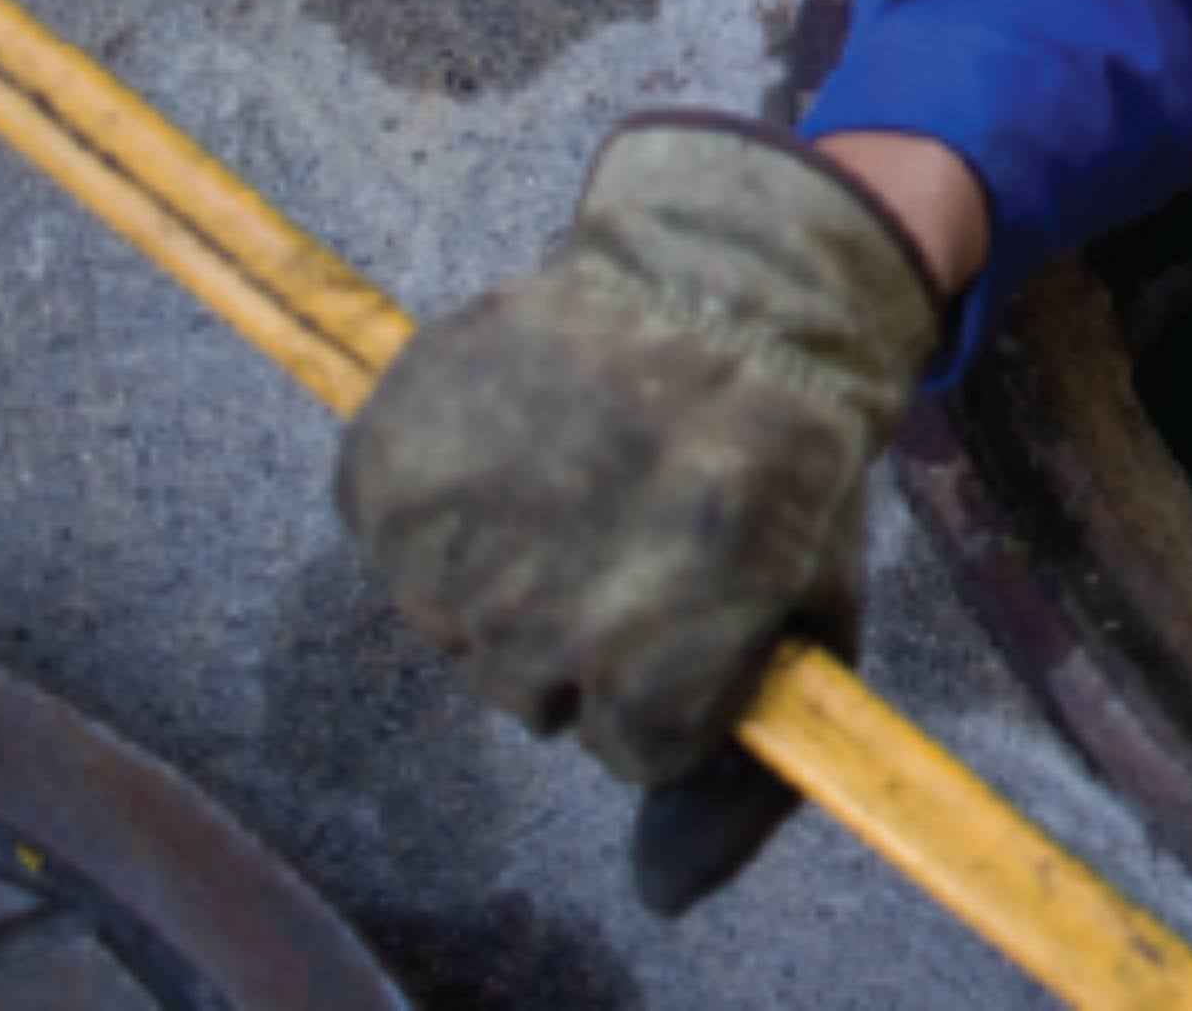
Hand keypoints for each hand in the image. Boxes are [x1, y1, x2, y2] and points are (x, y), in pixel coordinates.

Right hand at [335, 113, 941, 913]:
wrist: (725, 282)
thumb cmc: (785, 462)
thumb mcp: (811, 621)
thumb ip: (742, 782)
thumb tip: (664, 908)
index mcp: (665, 649)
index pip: (637, 746)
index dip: (682, 674)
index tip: (711, 590)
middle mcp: (544, 607)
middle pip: (539, 691)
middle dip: (594, 625)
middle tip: (648, 522)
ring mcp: (449, 542)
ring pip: (463, 627)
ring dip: (516, 571)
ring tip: (586, 473)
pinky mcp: (380, 471)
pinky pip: (394, 545)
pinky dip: (443, 509)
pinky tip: (519, 444)